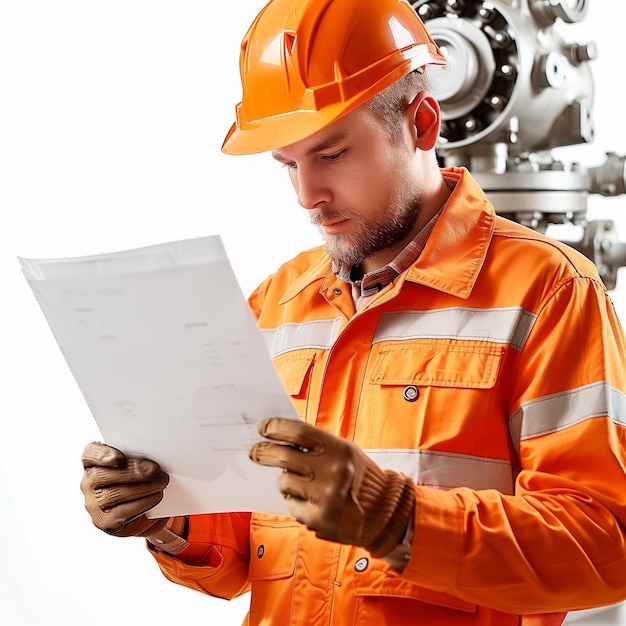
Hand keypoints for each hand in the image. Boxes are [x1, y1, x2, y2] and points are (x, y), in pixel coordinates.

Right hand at [81, 442, 169, 536]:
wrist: (137, 510)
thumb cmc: (134, 479)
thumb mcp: (133, 463)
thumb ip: (136, 456)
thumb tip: (154, 455)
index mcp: (92, 463)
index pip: (90, 454)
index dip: (103, 455)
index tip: (120, 458)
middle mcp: (88, 483)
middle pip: (103, 475)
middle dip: (132, 471)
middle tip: (154, 469)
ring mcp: (93, 504)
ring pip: (114, 494)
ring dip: (143, 487)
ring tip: (161, 481)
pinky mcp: (104, 521)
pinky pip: (123, 512)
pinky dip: (144, 502)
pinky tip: (157, 495)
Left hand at [249, 418, 414, 557]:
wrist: (381, 511)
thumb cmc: (358, 476)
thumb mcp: (344, 451)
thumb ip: (316, 445)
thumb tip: (280, 436)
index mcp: (338, 450)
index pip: (297, 432)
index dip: (276, 428)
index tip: (263, 427)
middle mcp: (332, 472)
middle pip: (283, 456)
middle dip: (263, 452)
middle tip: (254, 451)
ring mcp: (324, 497)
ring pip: (283, 481)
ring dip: (285, 480)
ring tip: (300, 482)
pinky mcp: (317, 519)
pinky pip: (290, 503)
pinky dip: (294, 499)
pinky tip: (309, 499)